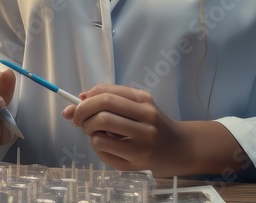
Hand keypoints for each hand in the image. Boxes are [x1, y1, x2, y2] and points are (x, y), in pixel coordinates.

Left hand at [62, 84, 190, 175]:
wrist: (179, 147)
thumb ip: (112, 98)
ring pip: (99, 135)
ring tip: (94, 132)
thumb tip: (80, 99)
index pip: (106, 94)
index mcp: (144, 100)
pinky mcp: (136, 162)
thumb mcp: (138, 103)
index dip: (85, 100)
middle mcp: (146, 120)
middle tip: (78, 120)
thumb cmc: (153, 123)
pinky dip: (96, 146)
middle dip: (82, 115)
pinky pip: (103, 151)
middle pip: (102, 112)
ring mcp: (141, 143)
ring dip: (89, 132)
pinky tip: (106, 144)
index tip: (76, 105)